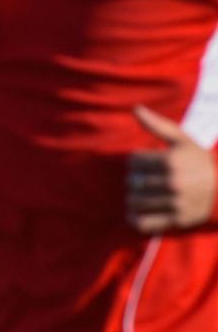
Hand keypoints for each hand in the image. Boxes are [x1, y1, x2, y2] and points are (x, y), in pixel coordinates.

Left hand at [127, 105, 216, 233]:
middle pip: (131, 182)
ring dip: (135, 198)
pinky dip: (135, 219)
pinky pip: (142, 223)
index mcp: (171, 161)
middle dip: (136, 179)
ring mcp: (175, 203)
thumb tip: (135, 108)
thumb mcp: (182, 140)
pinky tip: (138, 212)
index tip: (148, 163)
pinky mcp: (176, 220)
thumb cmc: (199, 160)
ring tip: (144, 194)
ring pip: (133, 201)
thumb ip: (157, 125)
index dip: (138, 161)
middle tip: (147, 180)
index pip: (133, 161)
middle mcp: (172, 183)